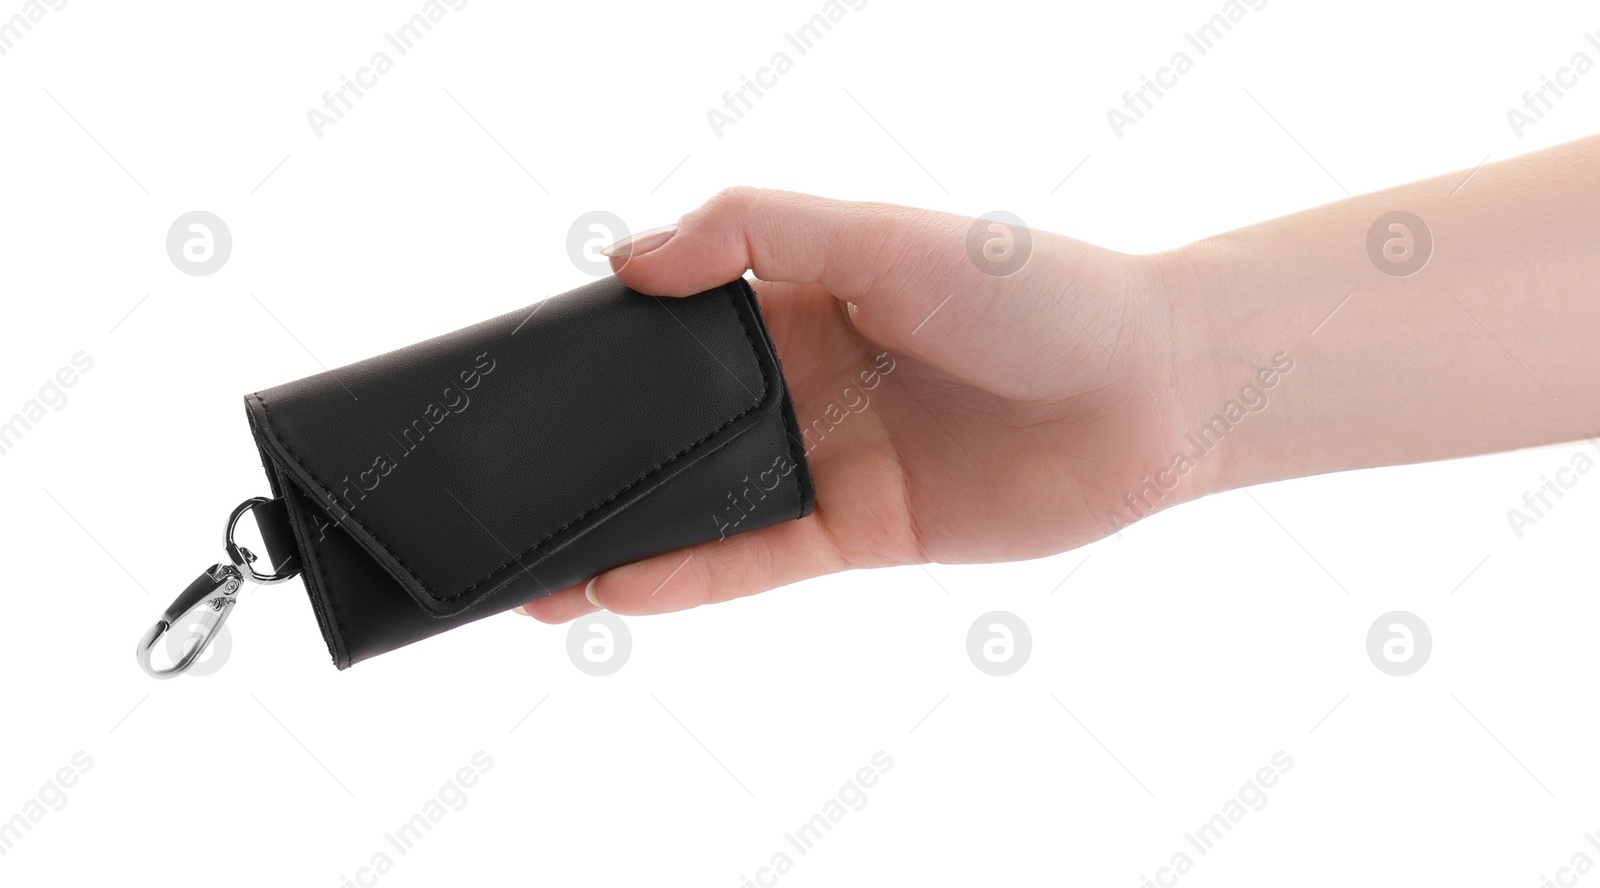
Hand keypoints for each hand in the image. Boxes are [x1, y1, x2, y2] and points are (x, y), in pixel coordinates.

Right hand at [520, 187, 1190, 621]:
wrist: (1154, 387)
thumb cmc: (1034, 287)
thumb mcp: (882, 233)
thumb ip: (755, 232)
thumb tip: (631, 258)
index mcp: (799, 295)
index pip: (673, 323)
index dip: (601, 347)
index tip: (520, 371)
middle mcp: (803, 379)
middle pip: (673, 424)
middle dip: (591, 456)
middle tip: (498, 487)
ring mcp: (829, 458)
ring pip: (702, 504)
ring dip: (619, 535)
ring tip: (529, 567)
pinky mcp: (864, 530)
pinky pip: (759, 560)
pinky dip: (689, 577)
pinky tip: (616, 587)